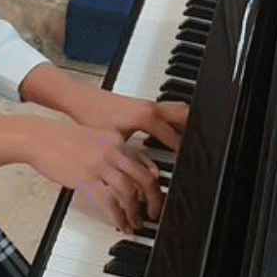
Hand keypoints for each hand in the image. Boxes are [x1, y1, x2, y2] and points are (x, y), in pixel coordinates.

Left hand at [24, 66, 189, 153]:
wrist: (79, 100)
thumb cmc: (93, 118)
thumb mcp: (115, 143)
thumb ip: (134, 158)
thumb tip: (144, 176)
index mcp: (147, 117)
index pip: (174, 137)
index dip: (182, 154)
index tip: (188, 166)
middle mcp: (151, 108)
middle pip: (184, 114)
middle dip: (194, 130)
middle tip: (197, 149)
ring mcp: (147, 104)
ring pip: (177, 110)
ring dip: (183, 124)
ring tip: (186, 143)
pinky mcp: (142, 104)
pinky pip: (166, 111)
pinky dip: (171, 122)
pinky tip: (162, 137)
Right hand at [31, 121, 163, 234]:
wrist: (38, 138)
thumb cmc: (62, 140)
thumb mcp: (93, 138)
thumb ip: (111, 150)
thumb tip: (123, 169)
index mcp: (117, 140)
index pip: (146, 161)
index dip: (155, 181)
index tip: (155, 194)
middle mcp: (113, 151)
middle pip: (145, 177)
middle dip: (154, 200)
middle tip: (154, 213)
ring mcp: (100, 165)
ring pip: (130, 192)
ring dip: (136, 213)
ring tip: (137, 224)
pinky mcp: (86, 180)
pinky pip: (110, 202)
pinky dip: (119, 217)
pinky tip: (121, 224)